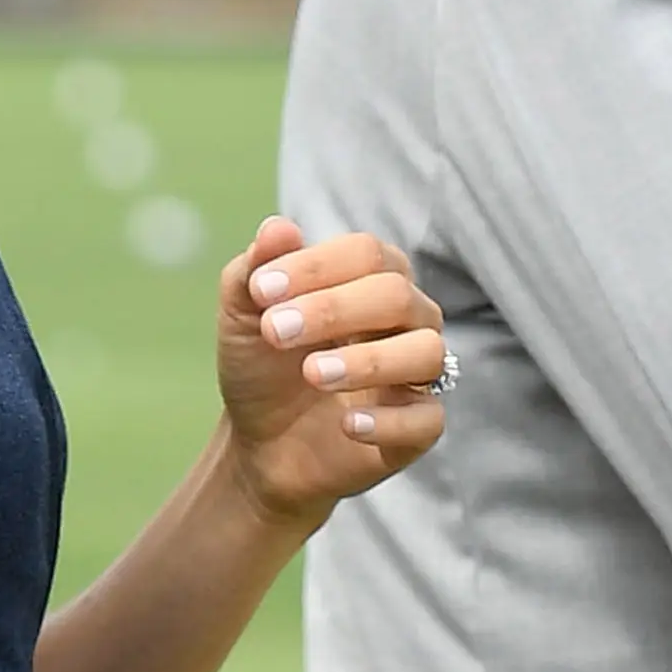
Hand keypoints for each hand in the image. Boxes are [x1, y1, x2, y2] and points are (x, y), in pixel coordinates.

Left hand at [214, 217, 447, 534]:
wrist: (258, 443)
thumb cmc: (261, 365)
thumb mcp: (243, 315)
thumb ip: (254, 269)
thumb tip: (277, 228)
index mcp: (371, 278)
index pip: (366, 252)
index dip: (316, 265)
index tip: (261, 291)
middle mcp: (406, 319)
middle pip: (397, 295)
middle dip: (334, 310)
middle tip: (276, 332)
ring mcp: (415, 375)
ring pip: (426, 351)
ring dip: (368, 361)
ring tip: (312, 374)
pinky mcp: (416, 429)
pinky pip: (428, 419)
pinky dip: (389, 421)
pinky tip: (348, 424)